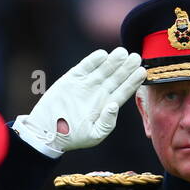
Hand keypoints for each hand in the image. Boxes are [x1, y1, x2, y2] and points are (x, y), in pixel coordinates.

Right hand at [14, 48, 144, 154]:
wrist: (47, 131)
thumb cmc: (72, 137)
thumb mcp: (94, 135)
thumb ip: (107, 123)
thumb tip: (115, 105)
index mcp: (107, 105)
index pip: (124, 91)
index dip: (133, 81)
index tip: (142, 72)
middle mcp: (99, 92)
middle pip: (116, 77)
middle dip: (126, 67)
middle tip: (136, 57)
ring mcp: (87, 84)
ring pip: (103, 69)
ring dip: (112, 61)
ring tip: (122, 52)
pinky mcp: (72, 79)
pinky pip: (85, 67)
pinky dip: (93, 60)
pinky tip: (102, 54)